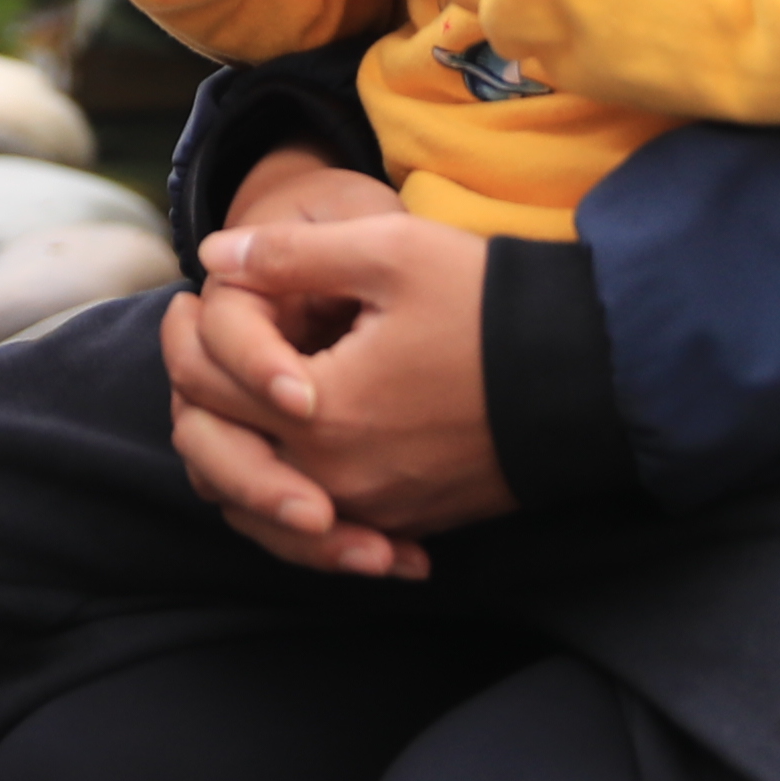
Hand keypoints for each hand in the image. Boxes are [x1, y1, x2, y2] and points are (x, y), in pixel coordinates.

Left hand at [160, 186, 512, 576]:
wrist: (592, 378)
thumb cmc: (490, 305)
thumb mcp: (388, 253)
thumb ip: (289, 255)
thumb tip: (213, 257)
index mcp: (322, 413)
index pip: (205, 383)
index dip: (187, 332)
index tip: (193, 299)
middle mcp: (337, 479)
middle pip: (217, 450)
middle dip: (196, 392)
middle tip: (195, 340)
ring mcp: (373, 509)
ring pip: (256, 502)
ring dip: (232, 450)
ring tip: (232, 392)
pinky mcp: (407, 521)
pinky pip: (315, 527)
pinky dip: (287, 492)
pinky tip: (287, 445)